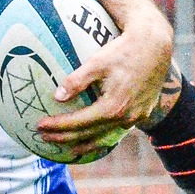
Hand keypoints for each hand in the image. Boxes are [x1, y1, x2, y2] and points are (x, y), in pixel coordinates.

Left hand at [38, 3, 174, 160]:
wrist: (155, 45)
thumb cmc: (123, 50)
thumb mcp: (97, 62)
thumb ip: (76, 81)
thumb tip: (57, 97)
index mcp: (113, 107)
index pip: (78, 122)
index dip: (57, 125)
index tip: (39, 125)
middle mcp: (125, 118)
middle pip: (89, 134)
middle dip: (64, 137)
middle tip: (43, 137)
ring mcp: (135, 118)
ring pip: (104, 138)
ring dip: (83, 143)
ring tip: (66, 148)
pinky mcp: (142, 114)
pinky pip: (117, 132)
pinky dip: (101, 138)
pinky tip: (92, 140)